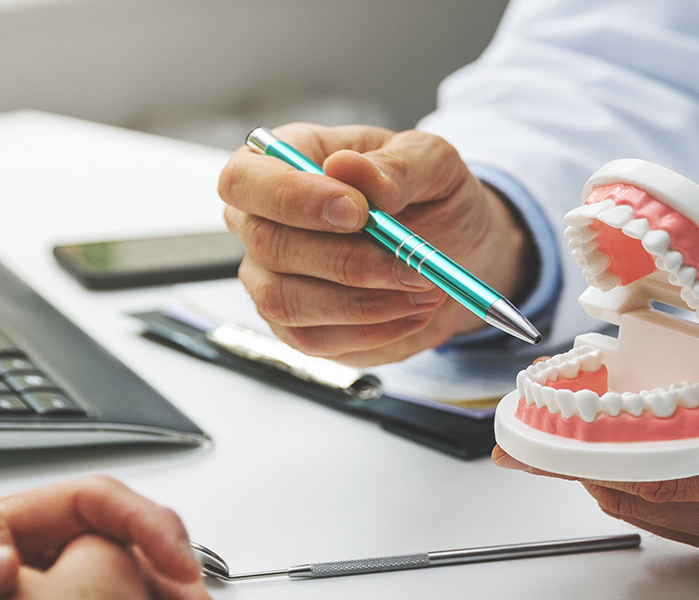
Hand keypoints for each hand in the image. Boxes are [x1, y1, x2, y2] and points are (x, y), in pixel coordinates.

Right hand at [218, 123, 533, 365]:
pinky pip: (315, 339)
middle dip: (347, 261)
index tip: (357, 211)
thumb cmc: (429, 193)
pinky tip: (414, 311)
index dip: (293, 197)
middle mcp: (261, 221)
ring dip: (363, 303)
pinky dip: (373, 330)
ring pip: (286, 301)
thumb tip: (347, 168)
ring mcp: (270, 278)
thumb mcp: (431, 162)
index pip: (245, 179)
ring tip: (424, 288)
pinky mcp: (294, 326)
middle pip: (268, 246)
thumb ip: (395, 165)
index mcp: (282, 162)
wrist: (452, 248)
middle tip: (413, 265)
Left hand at [495, 333, 698, 565]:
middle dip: (582, 457)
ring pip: (660, 509)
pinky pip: (686, 518)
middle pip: (647, 492)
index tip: (543, 415)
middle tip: (531, 419)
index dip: (595, 441)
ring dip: (607, 471)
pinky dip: (646, 484)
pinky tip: (628, 450)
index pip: (665, 463)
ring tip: (562, 430)